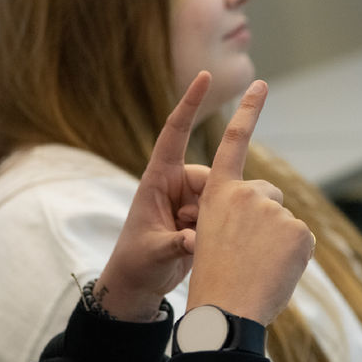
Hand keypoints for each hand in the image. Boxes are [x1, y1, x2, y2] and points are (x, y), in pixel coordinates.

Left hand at [94, 71, 213, 320]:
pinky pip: (226, 213)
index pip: (175, 133)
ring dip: (215, 220)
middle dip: (211, 201)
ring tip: (194, 244)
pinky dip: (222, 229)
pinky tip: (207, 247)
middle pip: (212, 174)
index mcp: (157, 179)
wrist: (140, 285)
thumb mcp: (151, 252)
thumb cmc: (136, 262)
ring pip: (224, 195)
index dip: (189, 103)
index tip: (205, 76)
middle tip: (191, 231)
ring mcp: (193, 201)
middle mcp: (177, 184)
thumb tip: (196, 241)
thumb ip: (175, 244)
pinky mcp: (207, 219)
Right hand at [186, 79, 312, 325]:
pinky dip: (293, 259)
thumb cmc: (214, 280)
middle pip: (270, 196)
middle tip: (248, 252)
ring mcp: (273, 210)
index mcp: (219, 194)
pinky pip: (302, 241)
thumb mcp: (211, 238)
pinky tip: (274, 273)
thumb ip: (238, 219)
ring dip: (279, 244)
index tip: (260, 84)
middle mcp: (246, 194)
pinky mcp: (297, 229)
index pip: (233, 144)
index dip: (247, 112)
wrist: (225, 310)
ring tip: (258, 268)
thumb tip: (270, 222)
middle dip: (268, 219)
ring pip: (286, 223)